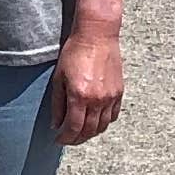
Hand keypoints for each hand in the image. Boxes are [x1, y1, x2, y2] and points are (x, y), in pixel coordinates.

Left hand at [52, 23, 123, 145]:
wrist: (97, 35)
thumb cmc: (75, 52)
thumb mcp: (59, 77)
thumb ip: (57, 103)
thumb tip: (56, 124)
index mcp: (79, 96)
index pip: (73, 128)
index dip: (65, 138)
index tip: (58, 140)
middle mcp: (97, 100)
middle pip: (88, 131)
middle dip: (77, 139)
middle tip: (68, 139)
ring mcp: (110, 97)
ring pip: (102, 126)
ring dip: (90, 133)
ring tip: (81, 132)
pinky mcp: (119, 92)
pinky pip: (113, 116)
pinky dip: (103, 123)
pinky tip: (95, 121)